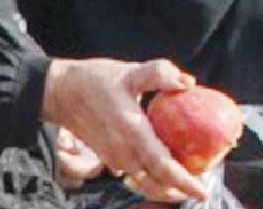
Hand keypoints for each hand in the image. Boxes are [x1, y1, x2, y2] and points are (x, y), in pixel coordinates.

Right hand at [42, 58, 208, 203]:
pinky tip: (164, 168)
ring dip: (165, 188)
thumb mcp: (129, 71)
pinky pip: (134, 175)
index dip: (184, 181)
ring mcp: (113, 157)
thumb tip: (188, 83)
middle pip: (154, 183)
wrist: (59, 92)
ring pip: (143, 183)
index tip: (203, 191)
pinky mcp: (107, 157)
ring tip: (186, 183)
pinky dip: (151, 179)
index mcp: (132, 132)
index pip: (162, 167)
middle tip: (201, 188)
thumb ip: (159, 74)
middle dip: (179, 191)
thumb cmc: (95, 79)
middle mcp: (122, 152)